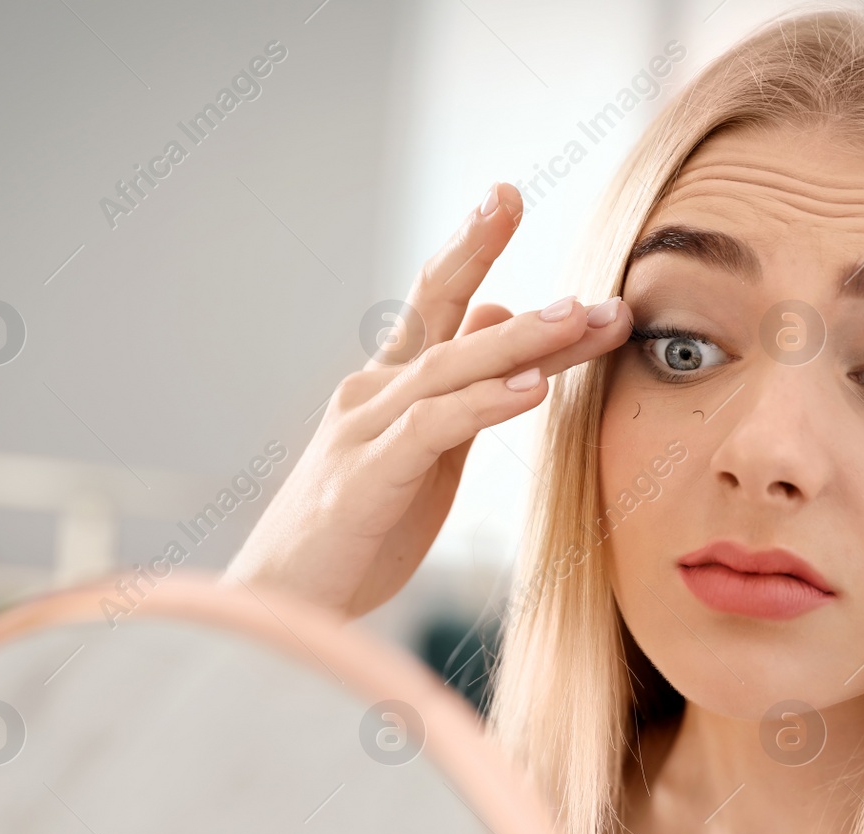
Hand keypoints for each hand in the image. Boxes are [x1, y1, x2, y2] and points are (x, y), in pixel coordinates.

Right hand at [225, 182, 630, 616]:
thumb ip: (465, 392)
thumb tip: (502, 320)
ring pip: (447, 368)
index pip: (434, 302)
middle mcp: (369, 394)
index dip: (469, 247)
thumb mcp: (426, 453)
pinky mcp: (366, 480)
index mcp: (385, 385)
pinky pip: (433, 429)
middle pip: (442, 317)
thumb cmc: (357, 532)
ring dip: (520, 341)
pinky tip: (534, 390)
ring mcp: (362, 433)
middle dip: (490, 259)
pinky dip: (485, 405)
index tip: (507, 195)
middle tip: (533, 210)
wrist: (284, 607)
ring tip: (579, 317)